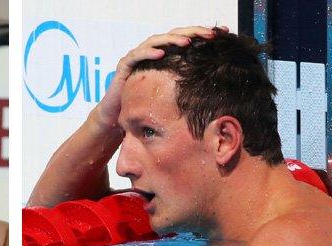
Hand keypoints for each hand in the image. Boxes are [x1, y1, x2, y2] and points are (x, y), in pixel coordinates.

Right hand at [89, 26, 225, 131]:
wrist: (118, 115)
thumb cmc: (145, 105)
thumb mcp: (171, 93)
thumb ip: (188, 85)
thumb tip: (218, 86)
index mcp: (164, 55)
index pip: (186, 39)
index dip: (203, 35)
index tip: (225, 34)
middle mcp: (151, 52)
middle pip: (174, 35)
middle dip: (193, 32)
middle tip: (211, 34)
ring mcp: (137, 56)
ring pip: (156, 41)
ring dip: (172, 40)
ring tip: (188, 42)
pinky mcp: (124, 65)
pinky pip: (137, 55)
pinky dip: (149, 53)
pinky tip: (161, 54)